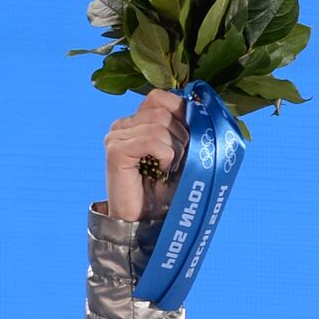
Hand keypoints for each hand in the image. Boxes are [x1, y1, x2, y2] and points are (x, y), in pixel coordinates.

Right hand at [104, 89, 188, 221]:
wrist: (148, 221)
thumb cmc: (166, 191)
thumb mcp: (183, 156)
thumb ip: (187, 131)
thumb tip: (203, 109)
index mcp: (137, 121)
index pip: (160, 97)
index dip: (181, 113)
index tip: (190, 140)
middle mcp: (123, 124)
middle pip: (162, 110)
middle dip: (182, 137)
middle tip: (178, 162)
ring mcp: (116, 136)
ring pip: (159, 124)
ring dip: (176, 149)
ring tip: (169, 169)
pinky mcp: (115, 150)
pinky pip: (151, 140)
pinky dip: (166, 156)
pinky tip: (162, 171)